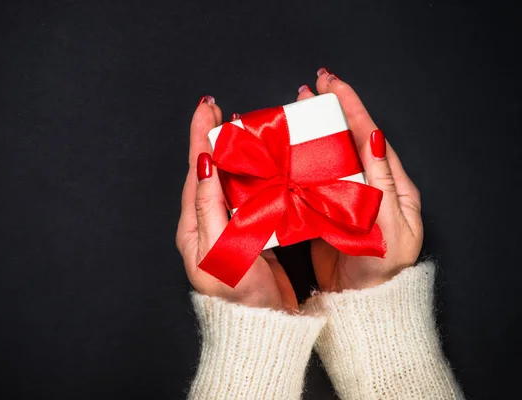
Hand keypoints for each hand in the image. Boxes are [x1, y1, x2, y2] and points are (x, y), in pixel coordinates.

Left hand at [176, 96, 297, 311]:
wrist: (264, 328)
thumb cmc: (239, 296)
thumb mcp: (219, 250)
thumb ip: (210, 208)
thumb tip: (202, 165)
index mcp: (195, 226)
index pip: (196, 171)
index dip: (200, 137)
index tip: (205, 108)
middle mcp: (210, 223)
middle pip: (211, 171)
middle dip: (215, 138)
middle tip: (222, 109)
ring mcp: (231, 226)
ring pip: (232, 181)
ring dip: (238, 153)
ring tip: (245, 128)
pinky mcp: (252, 233)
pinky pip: (252, 196)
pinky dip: (257, 175)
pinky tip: (267, 163)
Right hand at [296, 72, 422, 291]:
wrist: (362, 303)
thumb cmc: (383, 269)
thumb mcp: (391, 225)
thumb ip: (381, 182)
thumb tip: (372, 137)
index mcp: (390, 185)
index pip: (369, 135)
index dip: (351, 106)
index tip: (331, 84)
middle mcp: (367, 185)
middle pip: (346, 139)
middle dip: (328, 111)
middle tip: (307, 90)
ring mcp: (344, 197)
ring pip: (325, 156)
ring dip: (310, 133)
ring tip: (293, 112)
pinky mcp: (324, 212)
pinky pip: (310, 181)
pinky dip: (296, 163)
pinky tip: (282, 153)